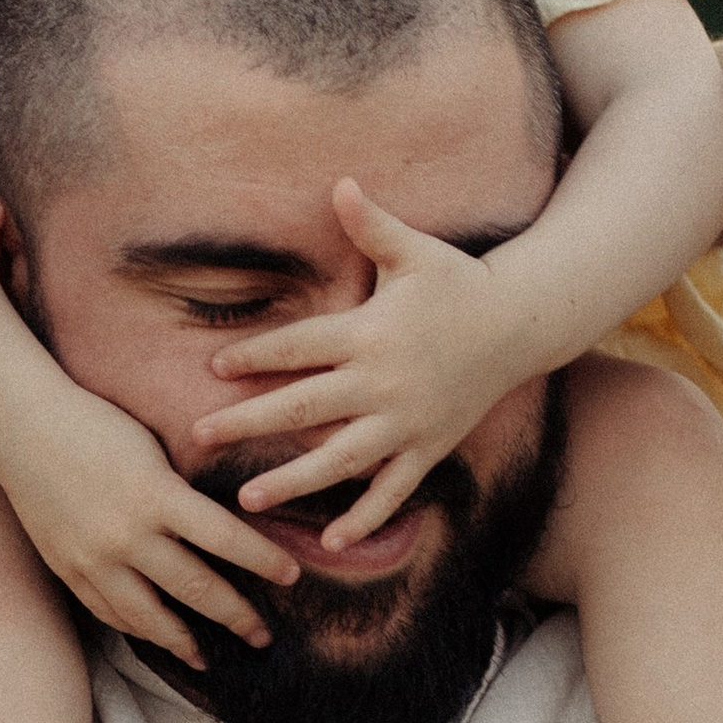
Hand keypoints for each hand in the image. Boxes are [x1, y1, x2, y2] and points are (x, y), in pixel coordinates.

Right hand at [0, 380, 301, 667]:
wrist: (21, 426)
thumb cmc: (96, 423)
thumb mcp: (153, 449)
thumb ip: (184, 494)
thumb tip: (226, 527)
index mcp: (157, 496)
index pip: (226, 538)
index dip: (264, 560)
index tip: (294, 575)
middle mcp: (127, 535)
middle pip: (195, 588)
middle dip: (236, 615)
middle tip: (263, 635)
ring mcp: (93, 558)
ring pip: (150, 616)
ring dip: (185, 640)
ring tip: (210, 657)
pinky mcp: (68, 569)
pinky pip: (110, 612)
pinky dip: (138, 629)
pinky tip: (157, 637)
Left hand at [193, 181, 534, 546]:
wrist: (521, 324)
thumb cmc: (458, 281)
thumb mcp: (414, 250)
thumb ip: (371, 224)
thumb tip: (340, 183)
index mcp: (371, 333)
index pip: (300, 347)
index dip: (256, 357)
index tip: (212, 369)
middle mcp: (384, 383)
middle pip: (305, 407)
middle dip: (251, 422)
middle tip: (201, 435)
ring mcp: (407, 422)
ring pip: (341, 459)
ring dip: (293, 480)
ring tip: (249, 498)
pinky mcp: (427, 447)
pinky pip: (393, 490)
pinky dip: (364, 517)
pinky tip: (329, 539)